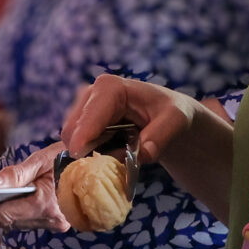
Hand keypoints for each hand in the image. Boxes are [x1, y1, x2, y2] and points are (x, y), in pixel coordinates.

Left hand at [0, 146, 67, 232]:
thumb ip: (15, 174)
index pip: (4, 213)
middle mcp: (50, 220)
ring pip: (13, 222)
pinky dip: (6, 212)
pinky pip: (23, 220)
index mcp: (46, 204)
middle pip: (5, 220)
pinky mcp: (53, 222)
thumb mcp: (42, 159)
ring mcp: (53, 224)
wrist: (99, 164)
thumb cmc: (71, 157)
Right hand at [62, 75, 203, 168]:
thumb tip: (143, 153)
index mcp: (109, 88)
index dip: (83, 139)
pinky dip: (92, 155)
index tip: (83, 160)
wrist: (167, 116)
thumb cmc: (171, 113)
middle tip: (118, 160)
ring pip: (72, 142)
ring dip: (92, 154)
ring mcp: (83, 109)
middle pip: (72, 131)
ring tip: (122, 152)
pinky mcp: (82, 124)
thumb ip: (161, 135)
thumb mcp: (176, 121)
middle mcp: (89, 94)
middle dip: (89, 152)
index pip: (88, 117)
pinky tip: (114, 151)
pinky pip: (77, 146)